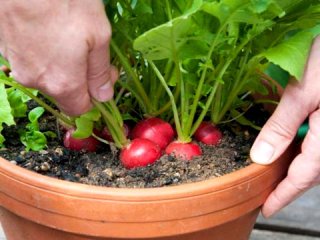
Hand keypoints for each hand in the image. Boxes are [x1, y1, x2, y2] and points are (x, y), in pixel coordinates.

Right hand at [0, 0, 117, 115]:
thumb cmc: (65, 1)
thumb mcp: (98, 36)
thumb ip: (100, 72)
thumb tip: (103, 96)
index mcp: (62, 83)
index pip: (80, 109)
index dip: (96, 96)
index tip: (105, 74)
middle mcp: (35, 80)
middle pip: (63, 92)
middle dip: (80, 78)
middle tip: (91, 51)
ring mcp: (16, 64)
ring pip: (46, 74)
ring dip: (61, 63)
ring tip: (68, 35)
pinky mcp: (4, 47)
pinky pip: (29, 59)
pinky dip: (42, 51)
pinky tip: (48, 28)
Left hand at [250, 36, 319, 217]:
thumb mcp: (302, 91)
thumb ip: (282, 126)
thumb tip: (262, 157)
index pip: (304, 176)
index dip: (284, 195)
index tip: (267, 209)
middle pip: (311, 171)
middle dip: (288, 185)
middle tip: (267, 194)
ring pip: (314, 158)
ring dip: (294, 168)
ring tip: (273, 175)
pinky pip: (316, 143)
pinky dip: (300, 149)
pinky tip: (286, 146)